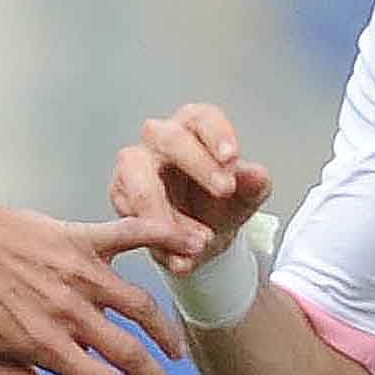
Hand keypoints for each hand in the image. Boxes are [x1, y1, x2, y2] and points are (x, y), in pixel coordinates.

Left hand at [0, 193, 190, 374]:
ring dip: (163, 332)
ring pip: (140, 307)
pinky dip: (164, 238)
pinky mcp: (81, 241)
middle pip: (129, 353)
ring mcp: (80, 275)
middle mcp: (71, 314)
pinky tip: (194, 248)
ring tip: (172, 350)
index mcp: (47, 346)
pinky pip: (131, 237)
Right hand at [110, 102, 274, 271]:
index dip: (216, 134)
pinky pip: (128, 213)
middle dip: (196, 163)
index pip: (202, 118)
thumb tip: (254, 174)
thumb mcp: (248, 197)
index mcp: (194, 128)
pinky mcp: (120, 195)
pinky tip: (180, 257)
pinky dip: (156, 238)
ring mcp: (135, 166)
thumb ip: (254, 184)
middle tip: (225, 191)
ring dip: (166, 209)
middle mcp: (160, 141)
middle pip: (166, 137)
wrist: (201, 241)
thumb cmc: (222, 206)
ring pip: (136, 174)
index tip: (233, 158)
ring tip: (199, 241)